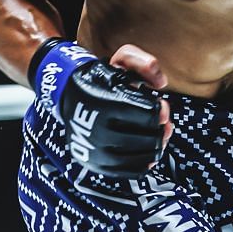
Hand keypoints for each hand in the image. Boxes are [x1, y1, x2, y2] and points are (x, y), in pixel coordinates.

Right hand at [32, 40, 170, 177]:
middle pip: (146, 138)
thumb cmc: (101, 78)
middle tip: (164, 123)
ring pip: (140, 156)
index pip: (144, 114)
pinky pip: (128, 171)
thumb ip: (143, 63)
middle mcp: (96, 129)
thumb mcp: (120, 60)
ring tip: (159, 136)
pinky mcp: (96, 164)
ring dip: (156, 146)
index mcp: (104, 103)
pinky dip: (145, 164)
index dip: (160, 112)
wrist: (68, 96)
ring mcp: (95, 150)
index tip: (162, 108)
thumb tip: (162, 83)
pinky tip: (150, 153)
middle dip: (160, 130)